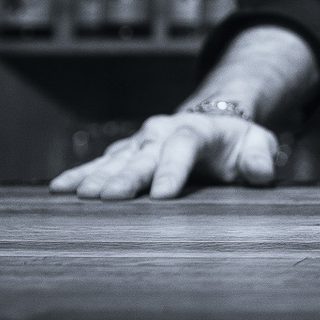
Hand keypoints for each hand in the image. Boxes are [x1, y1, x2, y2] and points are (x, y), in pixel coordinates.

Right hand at [49, 112, 277, 199]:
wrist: (213, 121)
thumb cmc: (237, 141)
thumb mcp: (258, 143)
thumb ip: (261, 157)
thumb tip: (260, 172)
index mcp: (197, 130)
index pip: (184, 146)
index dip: (172, 169)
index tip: (161, 196)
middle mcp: (163, 133)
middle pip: (144, 155)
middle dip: (125, 177)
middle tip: (106, 198)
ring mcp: (141, 142)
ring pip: (117, 160)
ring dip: (97, 177)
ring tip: (76, 195)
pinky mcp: (126, 152)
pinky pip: (99, 163)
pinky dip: (79, 174)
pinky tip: (58, 189)